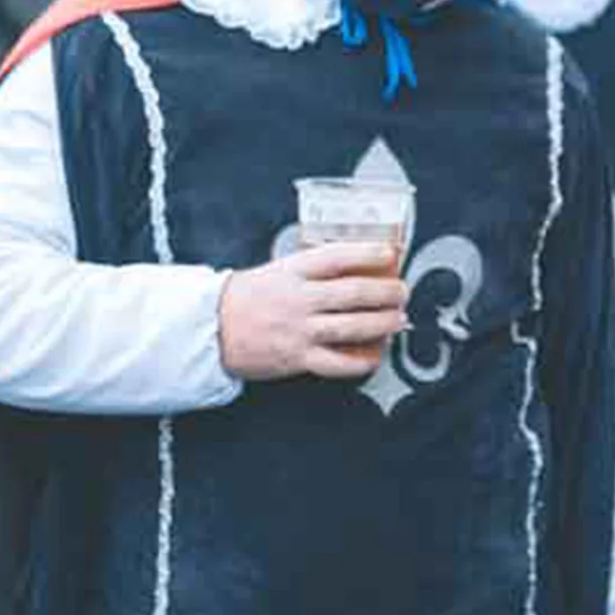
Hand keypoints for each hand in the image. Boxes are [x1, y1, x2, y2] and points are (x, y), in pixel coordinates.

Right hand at [217, 242, 407, 382]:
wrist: (212, 328)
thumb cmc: (248, 297)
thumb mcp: (278, 270)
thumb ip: (313, 268)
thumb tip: (356, 265)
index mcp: (293, 271)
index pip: (338, 256)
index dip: (369, 252)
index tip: (391, 252)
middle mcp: (299, 299)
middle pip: (354, 293)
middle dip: (386, 292)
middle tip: (402, 291)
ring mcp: (299, 330)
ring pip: (352, 327)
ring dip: (383, 323)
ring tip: (398, 319)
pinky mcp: (297, 358)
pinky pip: (338, 362)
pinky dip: (361, 360)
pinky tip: (375, 354)